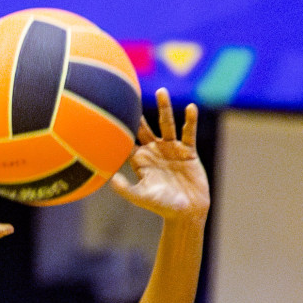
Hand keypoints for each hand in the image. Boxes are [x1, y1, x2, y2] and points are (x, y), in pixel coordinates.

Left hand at [111, 88, 208, 220]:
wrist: (186, 211)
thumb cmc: (161, 205)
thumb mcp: (141, 197)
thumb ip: (126, 189)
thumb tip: (111, 180)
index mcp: (141, 160)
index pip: (128, 140)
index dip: (122, 128)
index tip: (113, 110)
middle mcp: (155, 151)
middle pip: (145, 127)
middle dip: (140, 113)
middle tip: (133, 94)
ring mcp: (171, 149)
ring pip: (167, 124)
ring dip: (164, 108)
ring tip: (161, 91)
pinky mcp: (188, 151)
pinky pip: (188, 132)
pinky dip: (190, 120)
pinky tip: (190, 108)